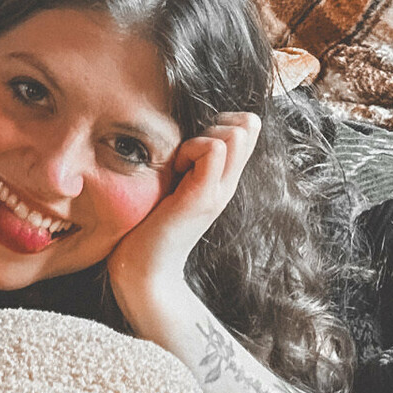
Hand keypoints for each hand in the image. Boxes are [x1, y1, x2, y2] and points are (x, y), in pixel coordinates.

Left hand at [106, 112, 260, 321]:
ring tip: (180, 164)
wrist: (144, 271)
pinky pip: (213, 150)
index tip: (193, 141)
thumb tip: (185, 127)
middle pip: (247, 127)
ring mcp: (218, 192)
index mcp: (222, 179)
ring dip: (200, 138)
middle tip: (186, 152)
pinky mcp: (202, 198)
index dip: (221, 121)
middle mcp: (227, 184)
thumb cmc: (149, 224)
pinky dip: (191, 150)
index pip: (248, 128)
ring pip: (234, 135)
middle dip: (213, 124)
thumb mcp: (174, 183)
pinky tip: (175, 171)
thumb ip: (185, 159)